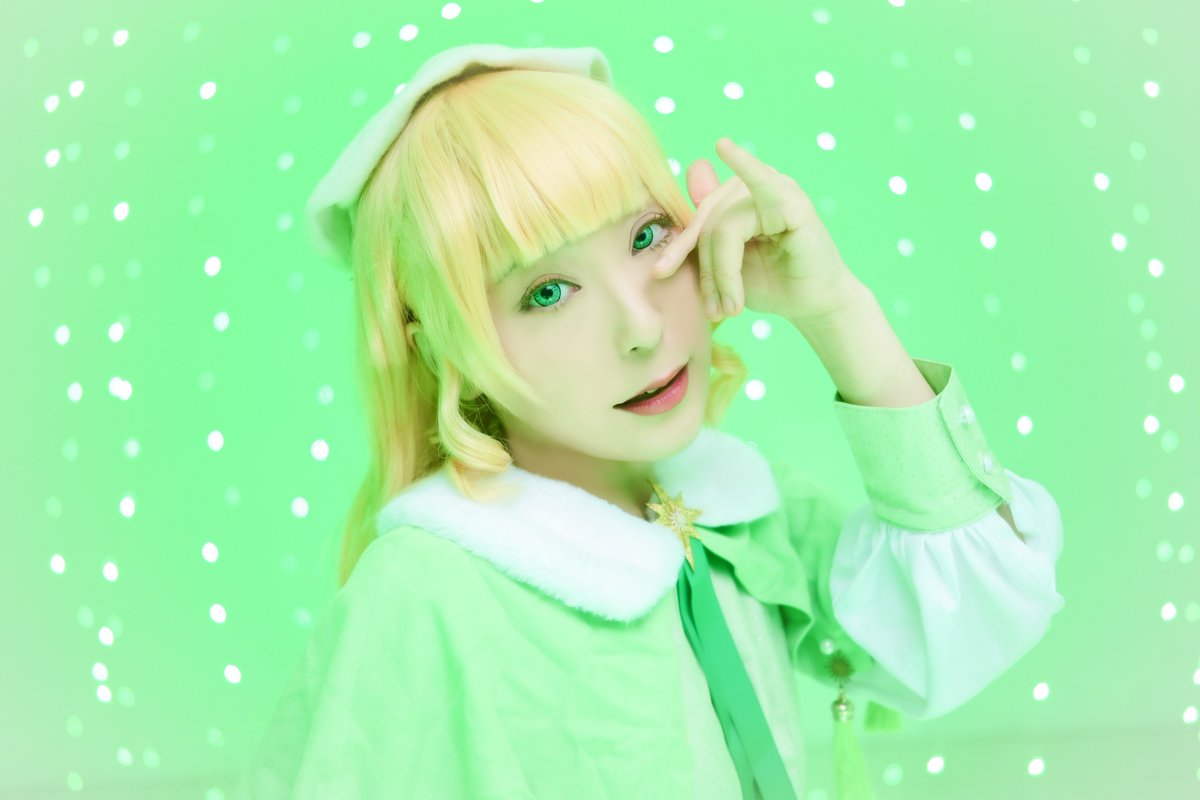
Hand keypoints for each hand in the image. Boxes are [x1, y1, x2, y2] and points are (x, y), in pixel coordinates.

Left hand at [653, 137, 863, 326]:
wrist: (814, 306)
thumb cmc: (772, 285)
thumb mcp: (727, 264)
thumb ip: (706, 229)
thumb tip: (694, 167)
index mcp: (738, 199)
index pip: (697, 217)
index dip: (678, 246)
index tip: (661, 274)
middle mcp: (755, 189)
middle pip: (706, 222)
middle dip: (704, 269)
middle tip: (713, 309)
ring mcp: (776, 191)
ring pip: (722, 227)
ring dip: (723, 272)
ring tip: (732, 306)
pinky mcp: (792, 201)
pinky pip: (756, 193)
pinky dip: (743, 167)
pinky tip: (723, 146)